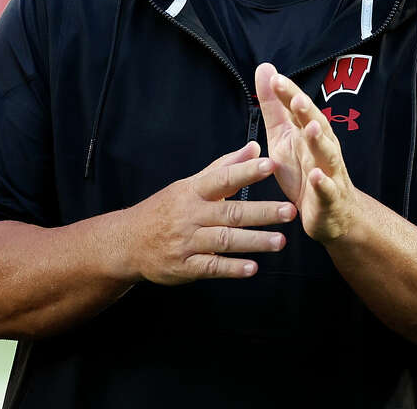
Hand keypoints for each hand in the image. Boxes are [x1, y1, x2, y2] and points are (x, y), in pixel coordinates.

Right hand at [120, 141, 296, 284]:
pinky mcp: (183, 266)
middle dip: (262, 212)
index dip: (246, 171)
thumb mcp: (191, 184)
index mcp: (193, 191)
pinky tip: (252, 268)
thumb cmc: (167, 209)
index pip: (222, 178)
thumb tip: (255, 148)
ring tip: (280, 241)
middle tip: (289, 211)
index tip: (270, 165)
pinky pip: (210, 267)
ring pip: (224, 241)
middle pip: (230, 212)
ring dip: (254, 241)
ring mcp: (186, 242)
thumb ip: (225, 167)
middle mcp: (190, 215)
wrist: (127, 242)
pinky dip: (231, 268)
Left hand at [257, 62, 357, 243]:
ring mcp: (329, 172)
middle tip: (296, 100)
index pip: (299, 110)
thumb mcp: (283, 138)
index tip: (275, 79)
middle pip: (317, 127)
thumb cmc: (305, 171)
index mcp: (308, 133)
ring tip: (311, 129)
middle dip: (308, 113)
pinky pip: (328, 190)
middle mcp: (322, 148)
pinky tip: (316, 176)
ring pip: (327, 154)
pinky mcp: (330, 198)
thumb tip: (265, 69)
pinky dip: (323, 183)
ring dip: (320, 141)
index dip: (289, 95)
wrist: (332, 214)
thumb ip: (274, 106)